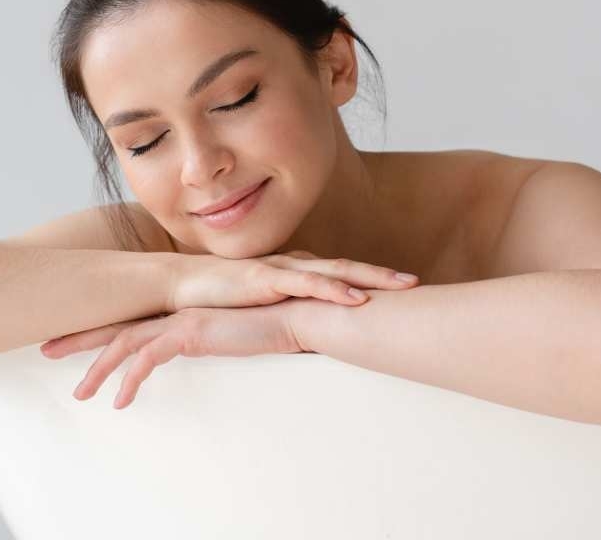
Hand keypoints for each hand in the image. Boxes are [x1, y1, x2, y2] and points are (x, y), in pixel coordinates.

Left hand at [39, 301, 304, 409]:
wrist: (293, 312)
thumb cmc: (269, 321)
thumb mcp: (229, 330)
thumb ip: (209, 334)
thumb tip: (199, 342)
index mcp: (177, 309)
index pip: (128, 317)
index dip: (97, 327)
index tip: (71, 337)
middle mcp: (171, 310)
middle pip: (113, 324)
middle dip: (77, 338)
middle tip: (46, 349)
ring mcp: (177, 319)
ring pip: (122, 343)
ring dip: (96, 369)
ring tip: (80, 395)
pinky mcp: (188, 333)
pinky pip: (147, 360)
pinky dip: (130, 381)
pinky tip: (120, 402)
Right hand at [169, 249, 418, 310]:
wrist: (182, 285)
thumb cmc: (220, 298)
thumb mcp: (261, 307)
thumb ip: (284, 312)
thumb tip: (308, 334)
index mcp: (295, 271)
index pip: (341, 274)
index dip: (373, 280)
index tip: (403, 289)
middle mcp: (294, 265)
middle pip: (348, 268)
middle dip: (384, 275)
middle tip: (417, 283)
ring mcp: (283, 270)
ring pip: (335, 271)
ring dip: (371, 277)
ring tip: (402, 285)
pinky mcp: (267, 279)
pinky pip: (308, 285)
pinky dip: (335, 290)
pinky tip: (357, 298)